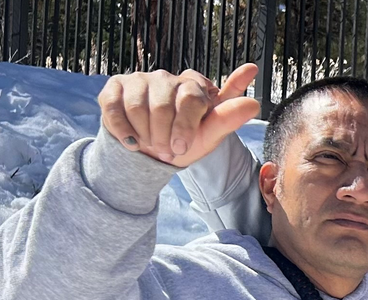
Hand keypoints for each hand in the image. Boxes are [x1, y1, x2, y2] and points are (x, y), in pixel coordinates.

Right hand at [98, 64, 260, 166]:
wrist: (151, 155)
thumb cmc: (185, 142)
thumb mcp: (210, 134)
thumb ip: (229, 115)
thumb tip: (254, 96)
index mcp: (194, 85)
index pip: (191, 99)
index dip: (185, 128)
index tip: (182, 148)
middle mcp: (168, 77)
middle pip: (162, 106)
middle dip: (163, 137)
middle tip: (167, 149)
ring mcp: (140, 80)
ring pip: (137, 107)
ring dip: (144, 135)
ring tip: (151, 144)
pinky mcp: (115, 87)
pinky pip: (113, 107)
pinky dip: (122, 130)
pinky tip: (131, 141)